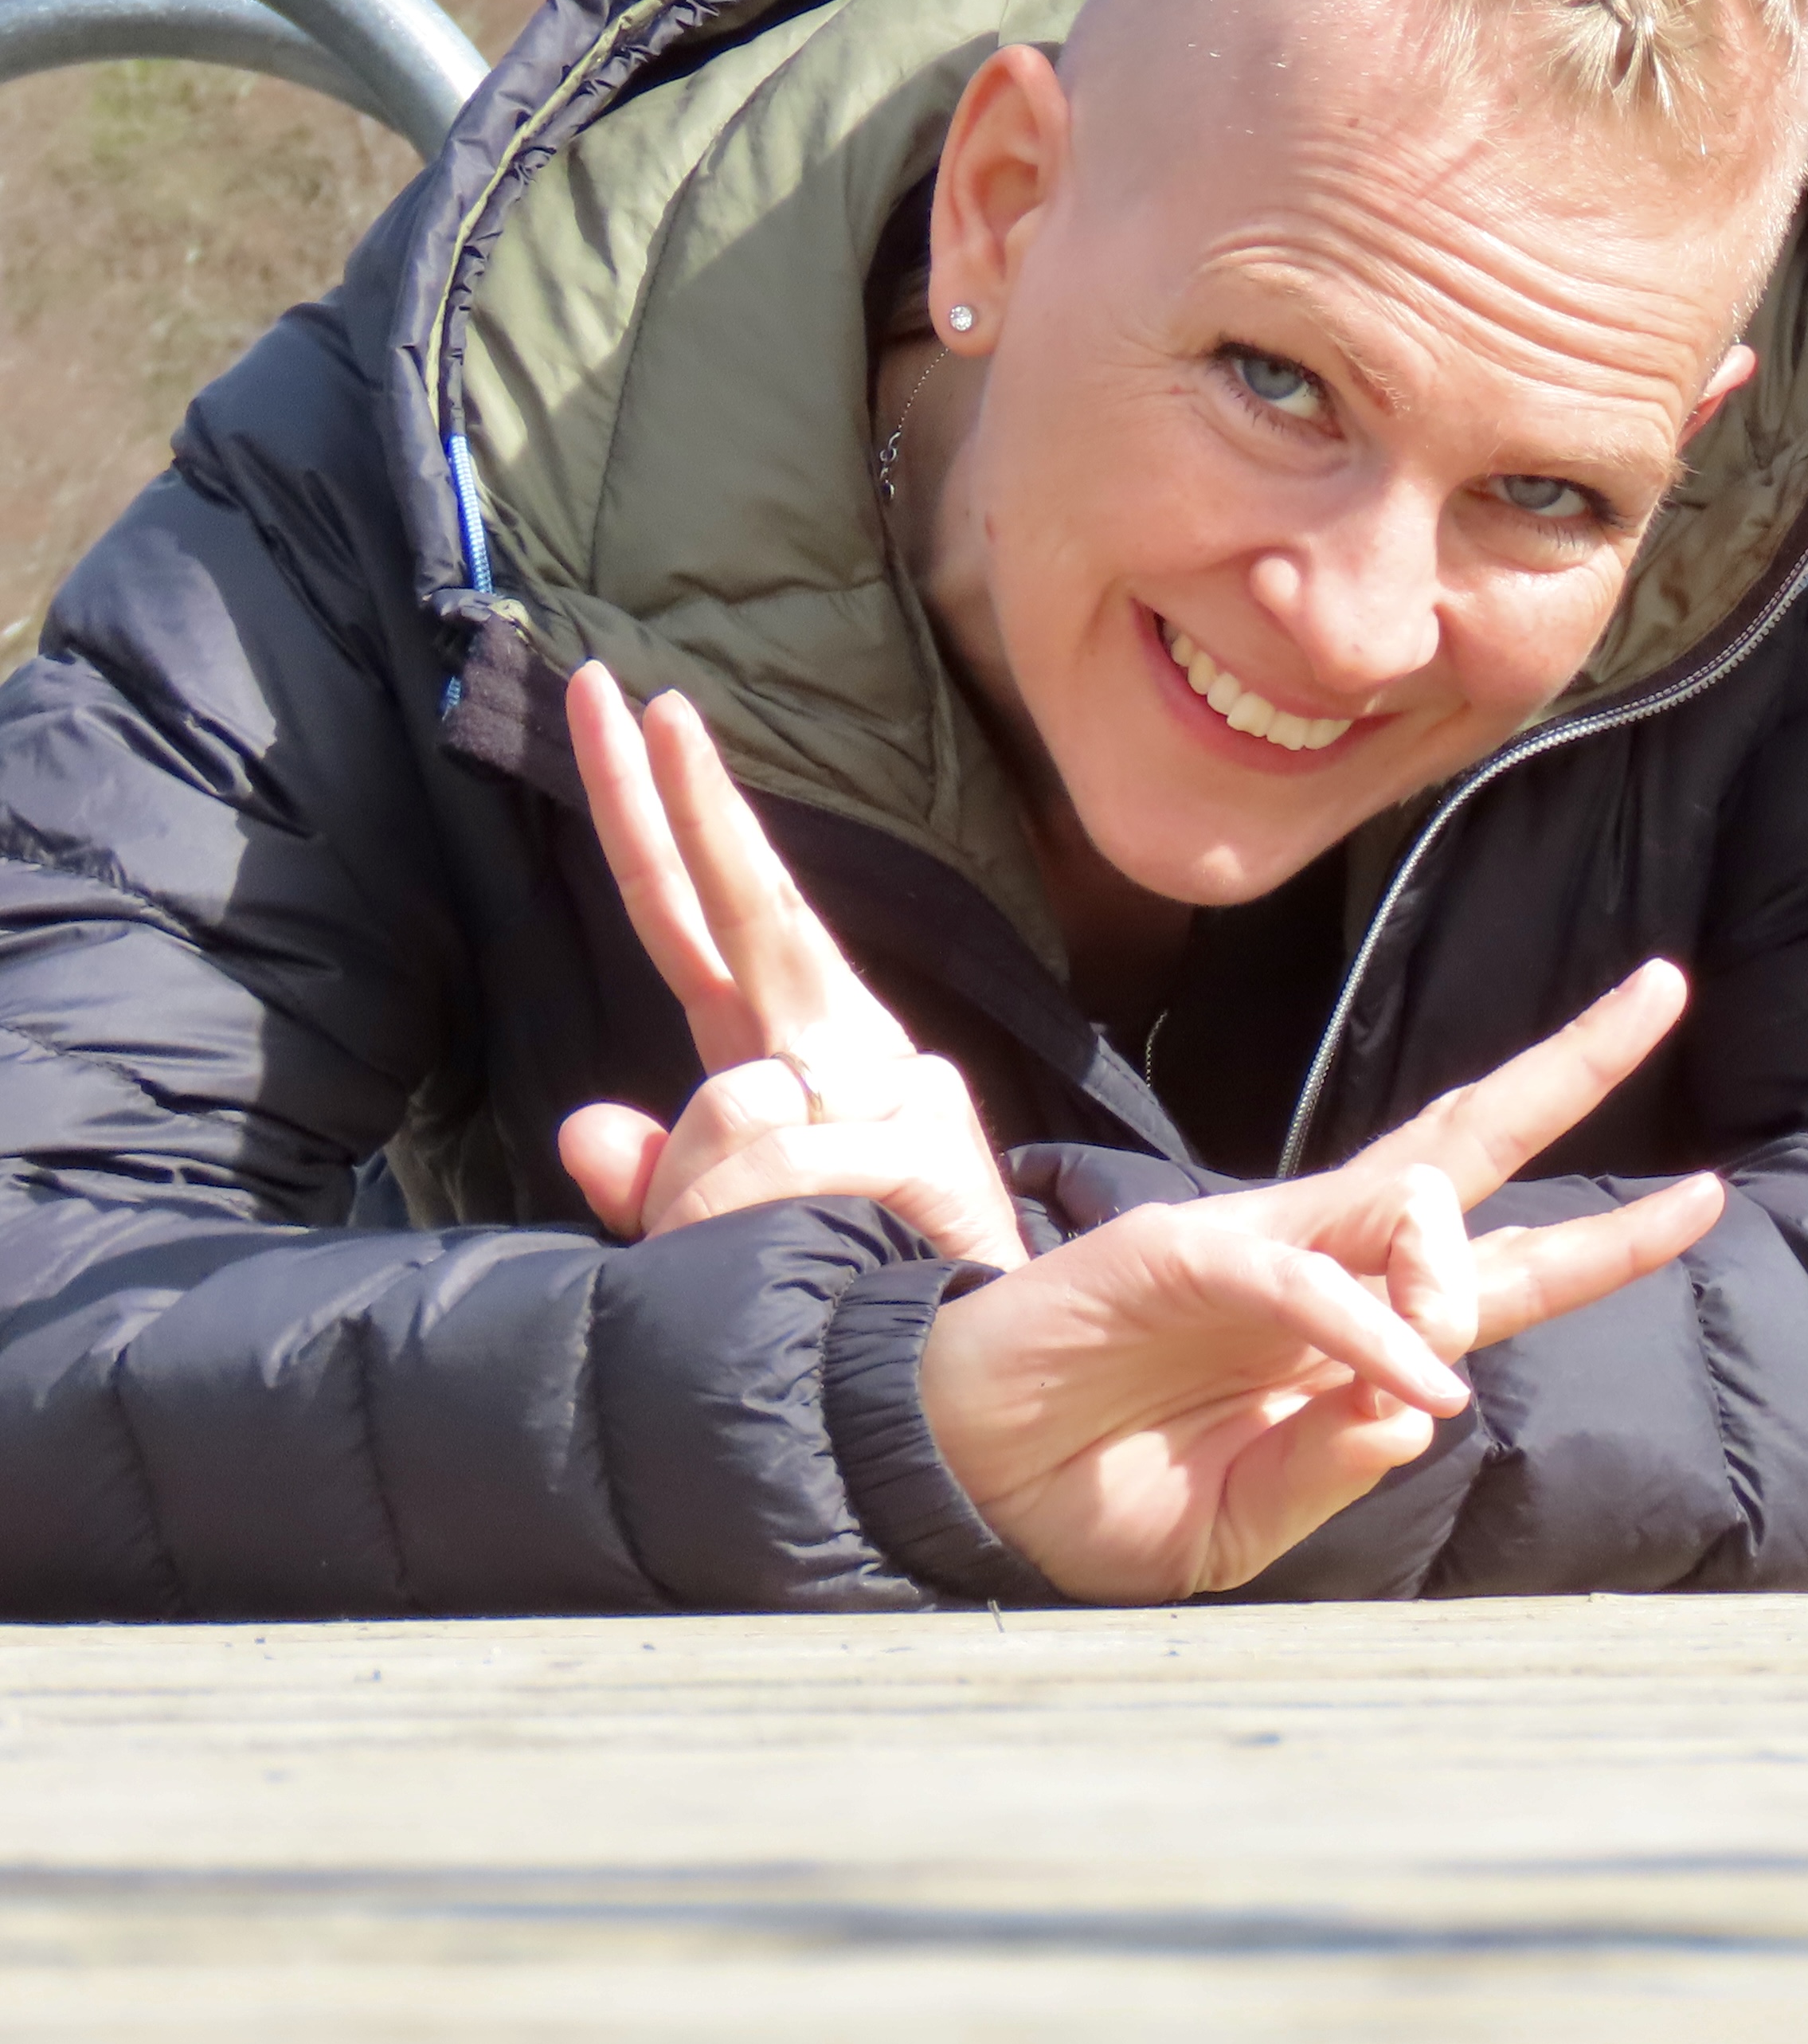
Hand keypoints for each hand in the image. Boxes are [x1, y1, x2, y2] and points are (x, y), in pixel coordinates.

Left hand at [552, 661, 1025, 1268]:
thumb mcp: (731, 1234)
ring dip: (707, 1211)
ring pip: (724, 1113)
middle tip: (605, 687)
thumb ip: (659, 1177)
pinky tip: (835, 1253)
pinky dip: (763, 1229)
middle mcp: (835, 1044)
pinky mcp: (911, 1140)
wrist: (984, 1357)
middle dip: (666, 799)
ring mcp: (878, 1086)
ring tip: (780, 1266)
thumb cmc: (868, 1279)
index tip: (638, 714)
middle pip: (730, 907)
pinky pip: (777, 1169)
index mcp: (788, 1048)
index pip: (704, 919)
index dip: (664, 820)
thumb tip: (588, 1129)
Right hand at [919, 959, 1730, 1601]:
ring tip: (1445, 1346)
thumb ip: (1332, 1472)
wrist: (968, 1481)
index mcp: (1355, 1328)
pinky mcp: (1189, 1255)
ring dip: (1458, 1262)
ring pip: (1407, 1194)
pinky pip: (1311, 1279)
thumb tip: (1429, 1411)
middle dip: (1575, 1067)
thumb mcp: (1240, 1522)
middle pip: (1473, 1146)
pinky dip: (1371, 1326)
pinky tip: (1409, 1379)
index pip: (1502, 1263)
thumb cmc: (1100, 1494)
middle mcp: (1326, 1260)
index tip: (1708, 1196)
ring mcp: (1260, 1245)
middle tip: (1668, 988)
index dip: (1607, 1236)